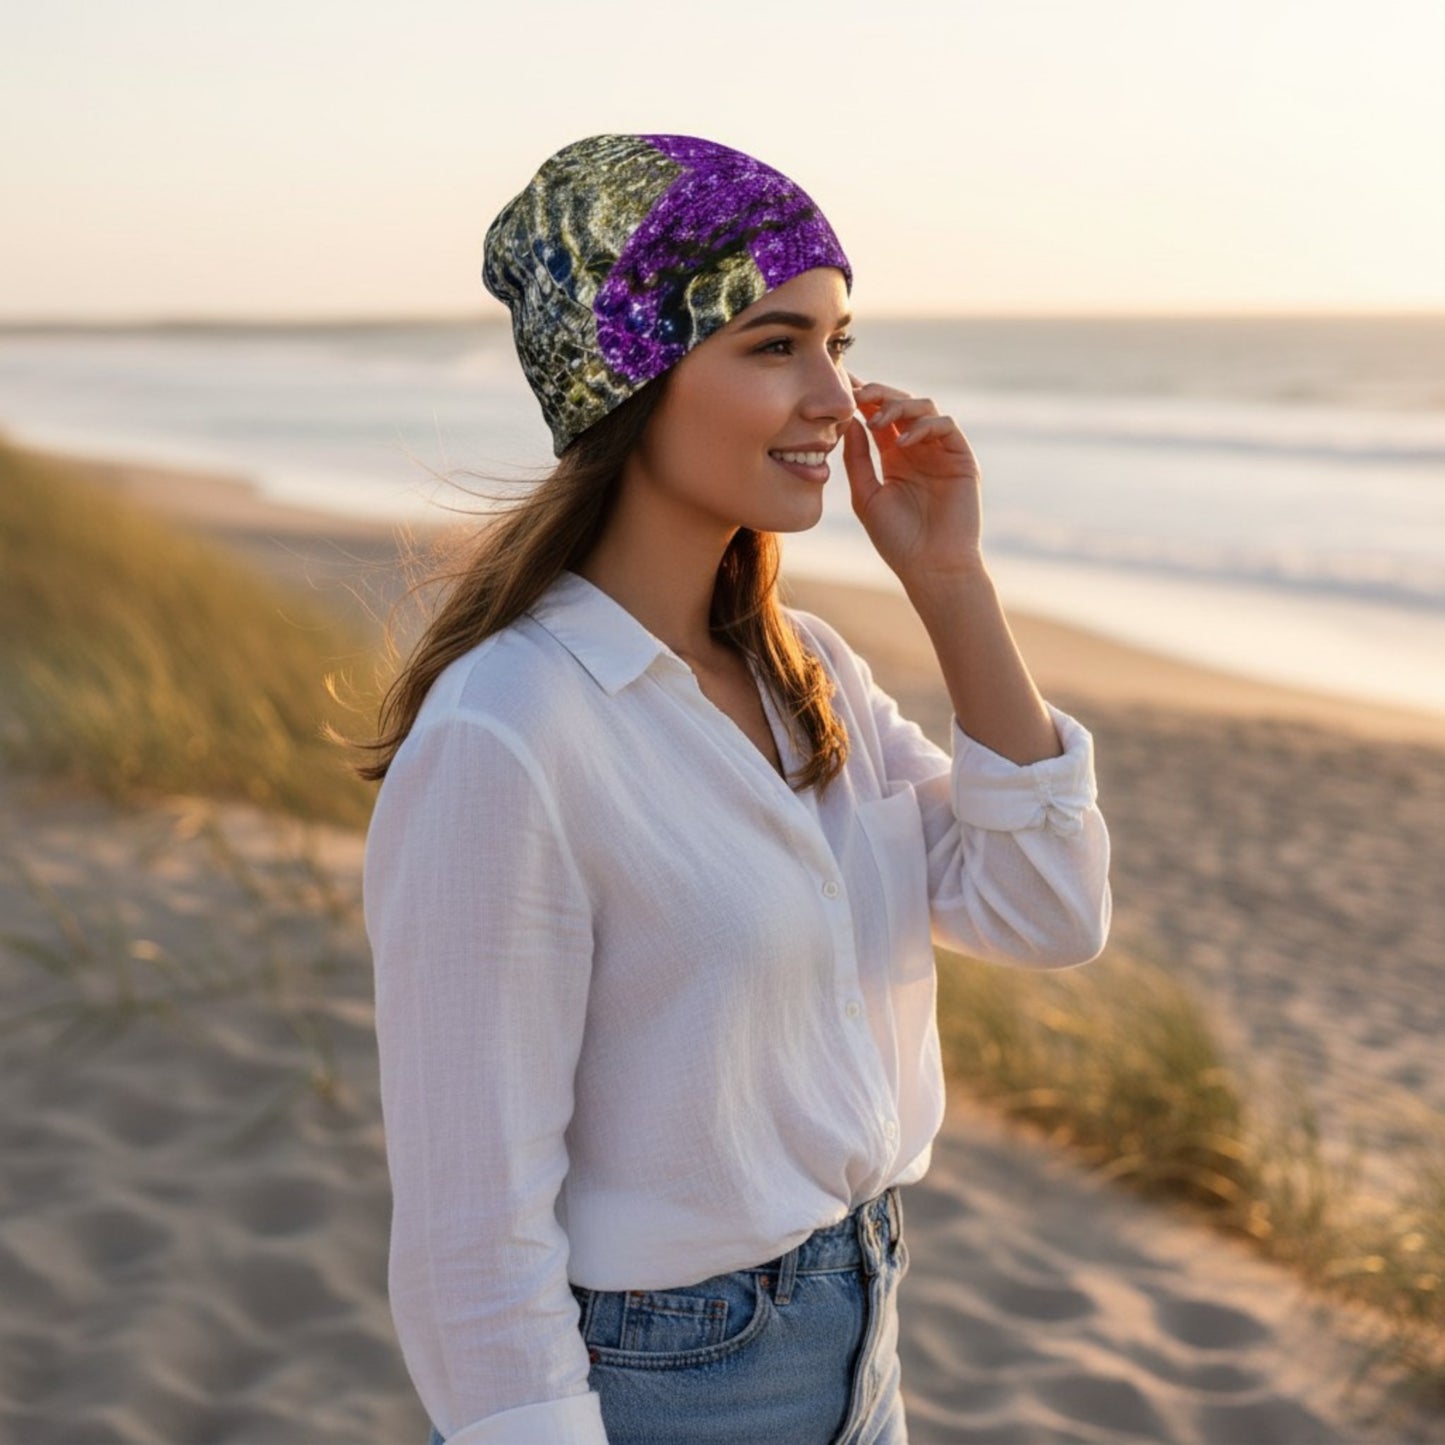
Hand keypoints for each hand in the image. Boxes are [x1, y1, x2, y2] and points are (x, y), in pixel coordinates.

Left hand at [841, 374, 985, 589]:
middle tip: (857, 395)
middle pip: (900, 404)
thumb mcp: (866, 496)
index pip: (877, 417)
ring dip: (899, 406)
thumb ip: (857, 459)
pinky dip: (924, 426)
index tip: (840, 388)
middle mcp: (918, 449)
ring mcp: (940, 451)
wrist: (931, 567)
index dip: (861, 400)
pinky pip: (946, 426)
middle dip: (878, 393)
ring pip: (924, 407)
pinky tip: (904, 442)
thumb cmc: (898, 540)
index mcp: (894, 457)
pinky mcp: (961, 458)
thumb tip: (851, 422)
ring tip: (878, 421)